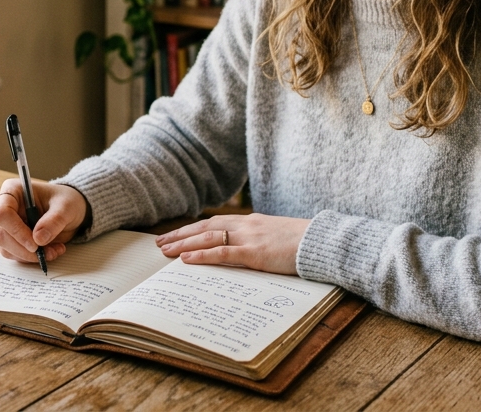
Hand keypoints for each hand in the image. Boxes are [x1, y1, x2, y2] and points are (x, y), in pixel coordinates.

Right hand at [0, 179, 88, 263]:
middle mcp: (3, 206)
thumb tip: (38, 239)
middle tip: (46, 253)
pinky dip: (31, 258)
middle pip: (0, 234)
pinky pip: (13, 254)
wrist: (68, 210)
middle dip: (24, 249)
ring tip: (53, 251)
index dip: (16, 230)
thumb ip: (54, 220)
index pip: (2, 213)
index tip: (35, 243)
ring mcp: (5, 224)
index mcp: (13, 190)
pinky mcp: (10, 239)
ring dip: (30, 256)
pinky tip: (49, 251)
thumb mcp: (66, 207)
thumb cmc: (65, 201)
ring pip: (6, 248)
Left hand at [155, 214, 310, 274]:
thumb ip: (258, 239)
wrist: (320, 242)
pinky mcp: (254, 253)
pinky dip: (202, 255)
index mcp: (251, 222)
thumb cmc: (302, 242)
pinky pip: (222, 252)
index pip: (214, 222)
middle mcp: (245, 225)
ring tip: (166, 251)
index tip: (176, 235)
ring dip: (184, 244)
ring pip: (208, 237)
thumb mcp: (276, 236)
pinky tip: (186, 259)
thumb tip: (245, 250)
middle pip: (204, 227)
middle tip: (160, 244)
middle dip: (181, 235)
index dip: (192, 229)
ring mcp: (249, 238)